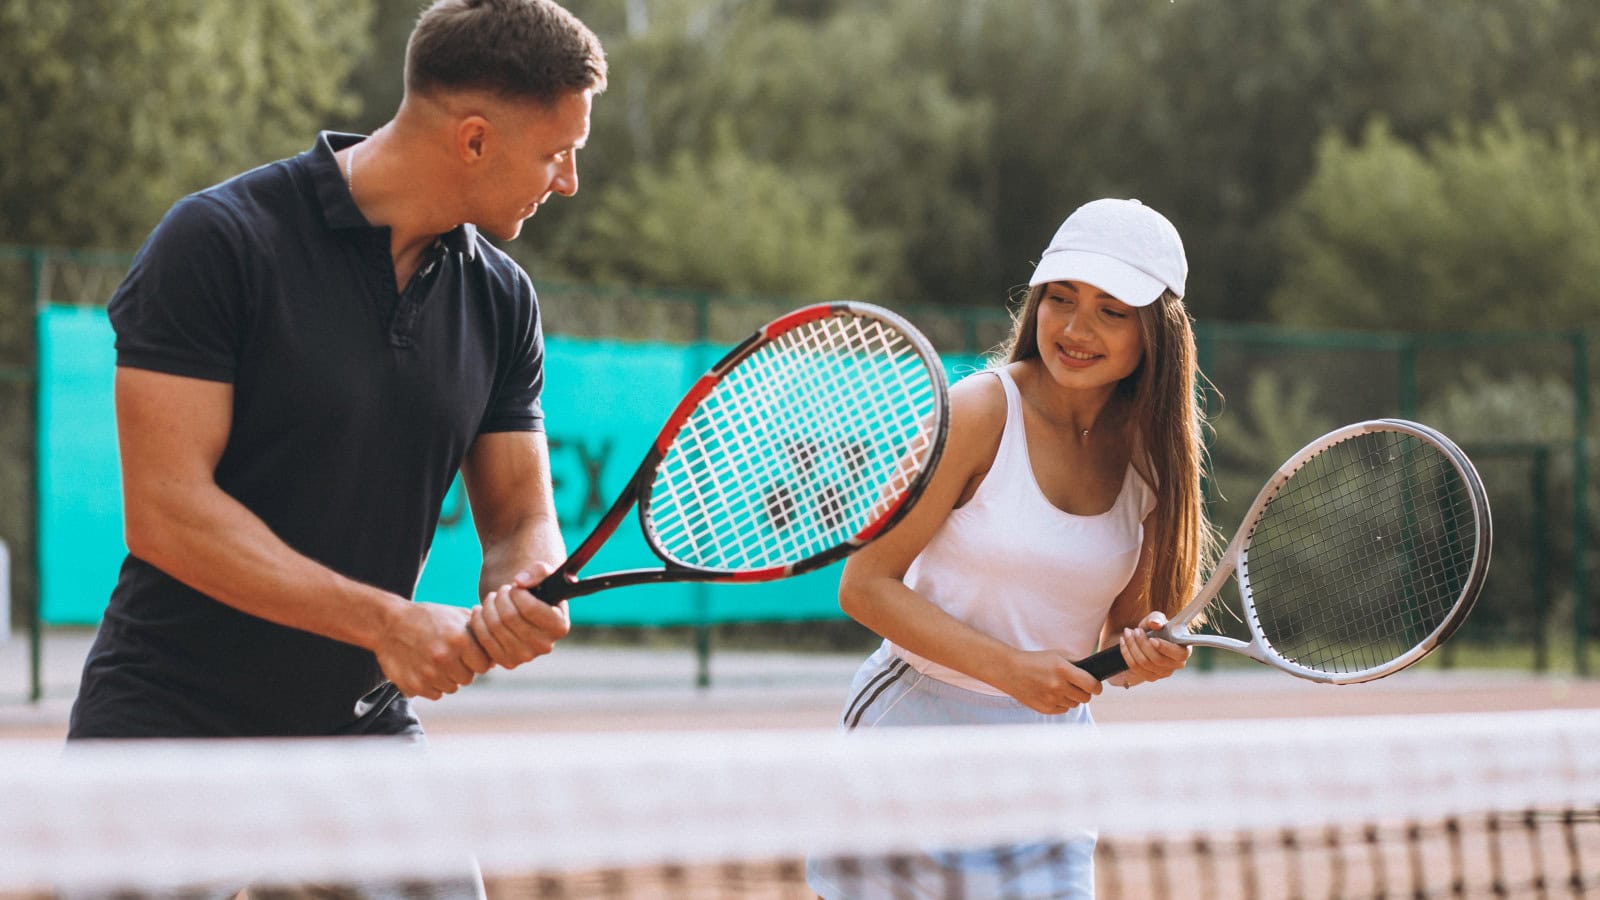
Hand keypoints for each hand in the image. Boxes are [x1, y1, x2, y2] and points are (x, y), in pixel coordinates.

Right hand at [373, 601, 492, 700]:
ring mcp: (428, 674)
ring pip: (452, 688)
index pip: (484, 666)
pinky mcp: (414, 686)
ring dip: (447, 678)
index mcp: (459, 639)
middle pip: (468, 679)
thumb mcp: (455, 615)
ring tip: (435, 660)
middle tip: (450, 657)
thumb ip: (479, 630)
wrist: (388, 624)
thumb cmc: (427, 618)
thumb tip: (499, 647)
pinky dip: (432, 685)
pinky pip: (435, 694)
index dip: (478, 661)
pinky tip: (423, 668)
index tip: (469, 654)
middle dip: (462, 669)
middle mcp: (445, 658)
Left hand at [469, 565, 571, 669]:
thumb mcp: (544, 574)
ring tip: (493, 598)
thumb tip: (520, 582)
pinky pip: (484, 639)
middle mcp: (545, 646)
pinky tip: (481, 610)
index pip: (530, 608)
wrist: (526, 612)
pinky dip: (478, 621)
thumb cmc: (537, 591)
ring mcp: (526, 656)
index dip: (517, 593)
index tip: (515, 587)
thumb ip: (538, 570)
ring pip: (494, 626)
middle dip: (501, 597)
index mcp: (560, 626)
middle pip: (509, 617)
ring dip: (488, 606)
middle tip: (502, 591)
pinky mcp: (507, 662)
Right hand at [999, 649, 1103, 714]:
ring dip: (1072, 698)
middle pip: (1085, 697)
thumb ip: (1075, 664)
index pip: (1092, 685)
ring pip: (1075, 704)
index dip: (1097, 687)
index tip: (1096, 687)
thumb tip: (1092, 674)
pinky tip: (1052, 694)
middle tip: (1077, 686)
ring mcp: (1051, 699)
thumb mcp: (1056, 655)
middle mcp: (1058, 686)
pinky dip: (1061, 703)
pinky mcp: (1044, 709)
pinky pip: (1063, 709)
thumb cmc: (1035, 661)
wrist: (1010, 671)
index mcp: (1063, 670)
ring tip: (1061, 689)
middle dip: (1084, 692)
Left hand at [1112, 611, 1190, 686]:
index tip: (1152, 639)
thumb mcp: (1156, 619)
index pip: (1180, 654)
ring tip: (1128, 633)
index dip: (1165, 648)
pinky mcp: (1150, 677)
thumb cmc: (1155, 629)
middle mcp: (1177, 664)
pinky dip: (1126, 653)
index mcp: (1184, 649)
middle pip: (1158, 659)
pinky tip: (1123, 641)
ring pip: (1144, 663)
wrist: (1144, 640)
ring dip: (1132, 646)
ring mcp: (1163, 673)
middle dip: (1143, 643)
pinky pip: (1135, 667)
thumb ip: (1156, 618)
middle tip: (1135, 630)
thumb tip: (1155, 623)